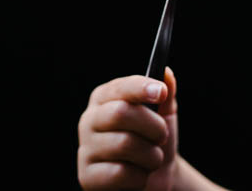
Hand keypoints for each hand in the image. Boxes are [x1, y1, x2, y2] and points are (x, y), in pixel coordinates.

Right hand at [78, 67, 178, 190]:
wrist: (157, 178)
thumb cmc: (154, 140)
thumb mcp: (164, 114)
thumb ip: (165, 91)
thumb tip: (166, 73)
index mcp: (104, 99)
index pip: (119, 87)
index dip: (140, 87)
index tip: (161, 92)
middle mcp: (89, 120)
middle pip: (121, 113)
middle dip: (153, 126)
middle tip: (162, 137)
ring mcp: (86, 149)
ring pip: (125, 144)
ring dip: (150, 155)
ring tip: (151, 159)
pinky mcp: (87, 176)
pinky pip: (120, 173)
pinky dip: (139, 177)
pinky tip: (137, 177)